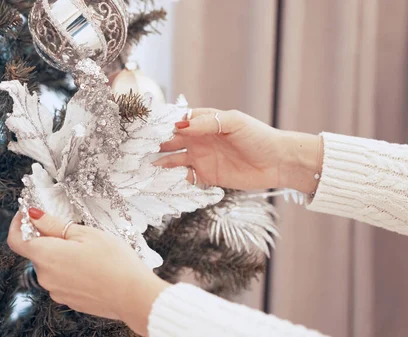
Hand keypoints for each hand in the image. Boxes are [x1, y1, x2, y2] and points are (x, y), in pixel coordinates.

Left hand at [7, 208, 170, 335]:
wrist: (134, 296)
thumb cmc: (114, 262)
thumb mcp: (85, 234)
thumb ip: (53, 224)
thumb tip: (33, 214)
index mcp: (46, 256)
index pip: (16, 239)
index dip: (18, 223)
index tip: (27, 213)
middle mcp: (45, 277)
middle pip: (36, 251)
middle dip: (47, 238)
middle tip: (71, 230)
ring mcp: (56, 291)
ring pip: (50, 266)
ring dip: (60, 254)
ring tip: (88, 250)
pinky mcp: (68, 300)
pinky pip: (61, 279)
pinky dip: (69, 269)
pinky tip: (91, 266)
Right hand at [154, 108, 321, 193]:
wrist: (278, 162)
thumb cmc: (258, 136)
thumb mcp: (234, 122)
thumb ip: (206, 123)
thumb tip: (180, 126)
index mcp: (203, 122)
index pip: (176, 121)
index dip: (160, 123)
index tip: (142, 127)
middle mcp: (198, 139)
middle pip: (170, 141)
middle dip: (153, 143)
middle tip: (134, 149)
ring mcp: (201, 158)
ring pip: (173, 160)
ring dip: (159, 162)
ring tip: (142, 166)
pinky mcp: (206, 177)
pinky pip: (185, 178)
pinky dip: (172, 180)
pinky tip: (160, 181)